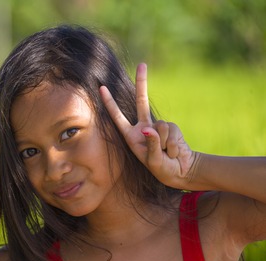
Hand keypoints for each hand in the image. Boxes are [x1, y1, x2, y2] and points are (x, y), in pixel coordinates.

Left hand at [99, 63, 195, 188]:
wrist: (181, 171)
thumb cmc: (162, 169)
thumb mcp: (153, 161)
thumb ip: (151, 145)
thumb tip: (150, 128)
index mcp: (131, 136)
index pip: (118, 117)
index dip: (110, 103)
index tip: (102, 87)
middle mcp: (143, 128)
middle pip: (141, 102)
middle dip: (142, 83)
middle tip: (142, 64)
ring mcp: (158, 126)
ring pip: (160, 126)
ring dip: (164, 144)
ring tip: (166, 154)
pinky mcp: (172, 127)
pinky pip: (171, 131)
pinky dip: (173, 144)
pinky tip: (174, 151)